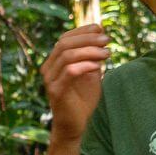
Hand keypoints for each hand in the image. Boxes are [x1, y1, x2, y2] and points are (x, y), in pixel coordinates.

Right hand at [40, 25, 109, 142]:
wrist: (74, 126)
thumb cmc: (82, 100)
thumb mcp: (90, 74)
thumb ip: (92, 57)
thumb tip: (101, 36)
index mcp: (54, 61)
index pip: (65, 38)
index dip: (83, 30)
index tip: (101, 29)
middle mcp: (48, 68)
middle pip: (64, 43)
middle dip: (88, 38)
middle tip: (107, 40)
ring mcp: (50, 80)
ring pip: (67, 55)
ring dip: (89, 51)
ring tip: (107, 53)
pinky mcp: (56, 91)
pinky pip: (70, 72)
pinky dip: (85, 65)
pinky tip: (98, 66)